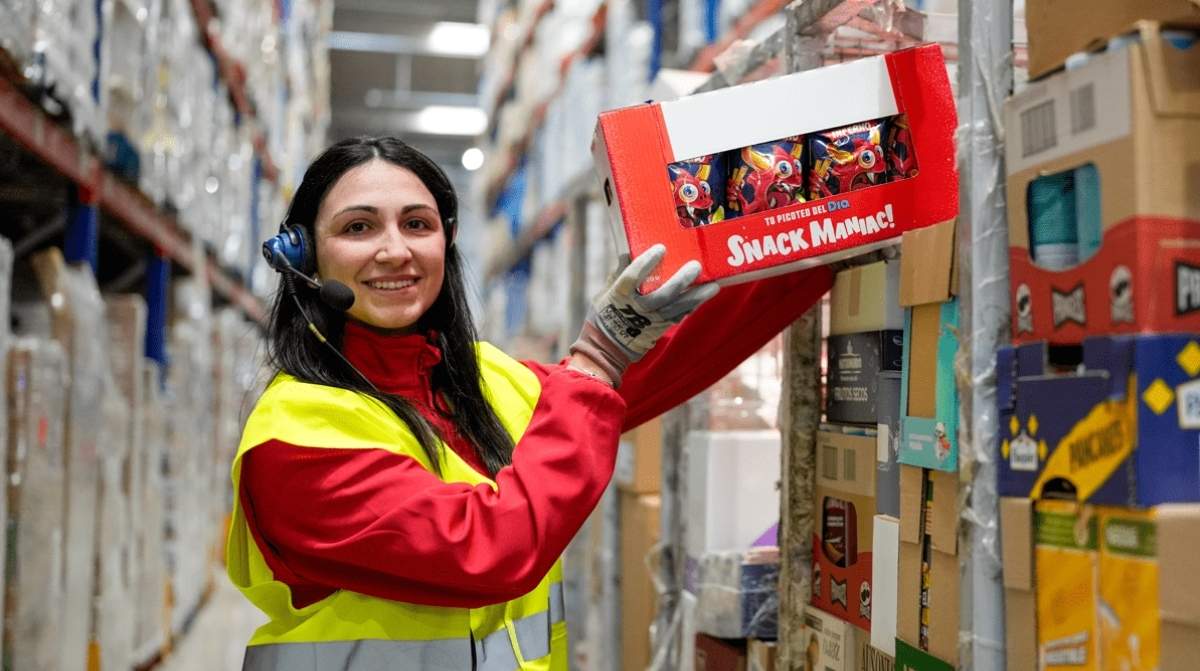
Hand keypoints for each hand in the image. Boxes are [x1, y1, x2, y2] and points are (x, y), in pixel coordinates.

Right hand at [569, 244, 718, 386]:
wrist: (608, 348)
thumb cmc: (604, 315)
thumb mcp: (605, 291)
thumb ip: (618, 272)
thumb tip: (628, 251)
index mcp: (620, 295)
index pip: (633, 276)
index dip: (647, 262)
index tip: (661, 248)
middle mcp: (638, 308)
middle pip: (663, 294)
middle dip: (681, 280)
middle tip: (695, 266)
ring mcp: (651, 320)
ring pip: (677, 308)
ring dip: (697, 296)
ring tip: (714, 286)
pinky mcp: (660, 328)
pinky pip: (680, 315)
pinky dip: (692, 305)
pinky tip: (704, 295)